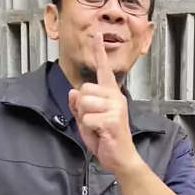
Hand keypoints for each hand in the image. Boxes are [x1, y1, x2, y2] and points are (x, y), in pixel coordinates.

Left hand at [68, 34, 139, 173]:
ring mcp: (115, 107)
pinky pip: (87, 119)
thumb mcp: (87, 120)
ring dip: (85, 119)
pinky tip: (100, 134)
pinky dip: (89, 130)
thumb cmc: (106, 139)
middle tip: (93, 122)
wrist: (120, 158)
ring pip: (84, 104)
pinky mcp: (112, 119)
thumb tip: (74, 92)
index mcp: (111, 94)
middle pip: (83, 91)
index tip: (97, 36)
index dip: (99, 53)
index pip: (104, 70)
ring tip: (96, 128)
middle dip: (81, 108)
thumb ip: (79, 105)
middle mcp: (115, 97)